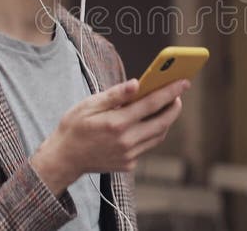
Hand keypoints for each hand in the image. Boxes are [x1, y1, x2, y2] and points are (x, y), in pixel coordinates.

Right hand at [30, 78, 189, 194]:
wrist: (63, 159)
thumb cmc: (74, 127)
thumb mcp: (89, 105)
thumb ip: (115, 94)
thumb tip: (137, 83)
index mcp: (116, 123)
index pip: (151, 104)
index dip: (170, 91)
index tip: (183, 82)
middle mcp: (126, 141)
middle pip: (162, 122)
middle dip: (174, 106)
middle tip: (179, 93)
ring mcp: (128, 155)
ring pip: (157, 135)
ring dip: (166, 120)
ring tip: (167, 105)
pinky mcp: (128, 164)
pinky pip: (146, 145)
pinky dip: (151, 132)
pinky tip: (148, 121)